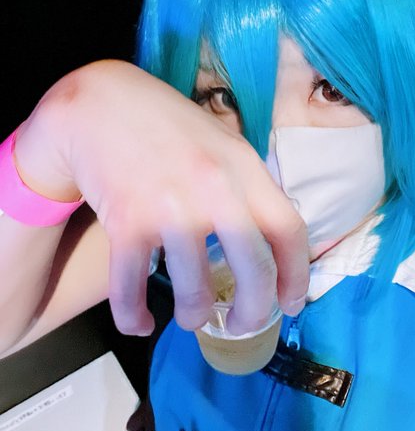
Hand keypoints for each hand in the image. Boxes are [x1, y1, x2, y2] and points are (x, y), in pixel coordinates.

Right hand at [20, 60, 308, 335]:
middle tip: (243, 325)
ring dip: (194, 315)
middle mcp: (215, 189)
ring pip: (194, 290)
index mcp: (245, 167)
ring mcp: (170, 207)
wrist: (102, 104)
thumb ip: (248, 182)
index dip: (296, 276)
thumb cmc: (168, 124)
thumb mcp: (223, 141)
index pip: (289, 230)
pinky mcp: (126, 221)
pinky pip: (132, 288)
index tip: (291, 304)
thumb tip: (272, 234)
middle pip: (254, 270)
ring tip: (192, 317)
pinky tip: (140, 322)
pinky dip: (134, 317)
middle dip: (255, 312)